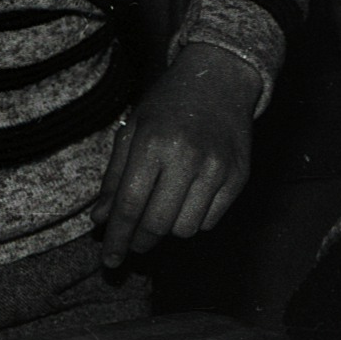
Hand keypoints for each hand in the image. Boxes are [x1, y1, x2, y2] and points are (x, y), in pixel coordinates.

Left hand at [91, 43, 261, 266]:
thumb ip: (115, 177)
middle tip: (133, 244)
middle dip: (140, 241)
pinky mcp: (239, 177)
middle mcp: (188, 158)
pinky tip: (188, 201)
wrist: (220, 81)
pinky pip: (211, 220)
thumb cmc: (169, 104)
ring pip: (186, 228)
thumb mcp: (133, 130)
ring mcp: (218, 169)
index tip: (109, 258)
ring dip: (169, 229)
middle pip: (158, 223)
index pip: (129, 205)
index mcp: (154, 144)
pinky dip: (194, 219)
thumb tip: (101, 219)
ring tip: (163, 212)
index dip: (116, 237)